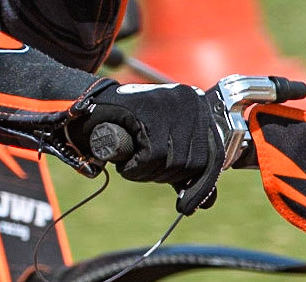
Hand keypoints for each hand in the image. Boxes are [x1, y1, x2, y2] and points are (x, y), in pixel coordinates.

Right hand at [69, 81, 226, 214]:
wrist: (90, 107)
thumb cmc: (128, 127)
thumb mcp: (164, 147)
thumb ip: (186, 169)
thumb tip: (208, 202)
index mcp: (199, 106)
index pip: (214, 155)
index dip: (201, 185)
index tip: (188, 206)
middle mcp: (190, 100)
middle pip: (195, 161)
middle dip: (167, 176)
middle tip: (144, 169)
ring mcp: (170, 102)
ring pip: (174, 160)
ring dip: (149, 172)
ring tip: (134, 163)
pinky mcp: (148, 109)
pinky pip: (152, 155)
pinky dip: (137, 167)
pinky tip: (127, 161)